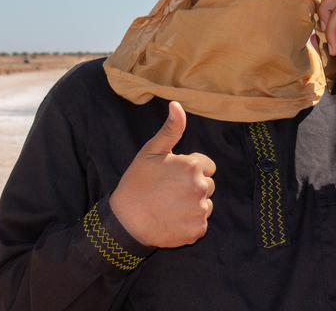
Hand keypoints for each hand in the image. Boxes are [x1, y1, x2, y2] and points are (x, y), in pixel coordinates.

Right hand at [109, 101, 215, 247]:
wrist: (126, 222)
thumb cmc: (137, 183)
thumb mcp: (151, 151)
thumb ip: (171, 128)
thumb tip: (177, 104)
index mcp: (192, 166)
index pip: (207, 166)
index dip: (190, 170)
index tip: (173, 176)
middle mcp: (201, 187)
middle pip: (209, 185)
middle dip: (194, 186)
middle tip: (169, 192)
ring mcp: (200, 210)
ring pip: (206, 204)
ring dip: (193, 205)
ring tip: (170, 206)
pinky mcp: (198, 230)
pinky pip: (201, 222)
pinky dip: (190, 223)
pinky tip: (172, 220)